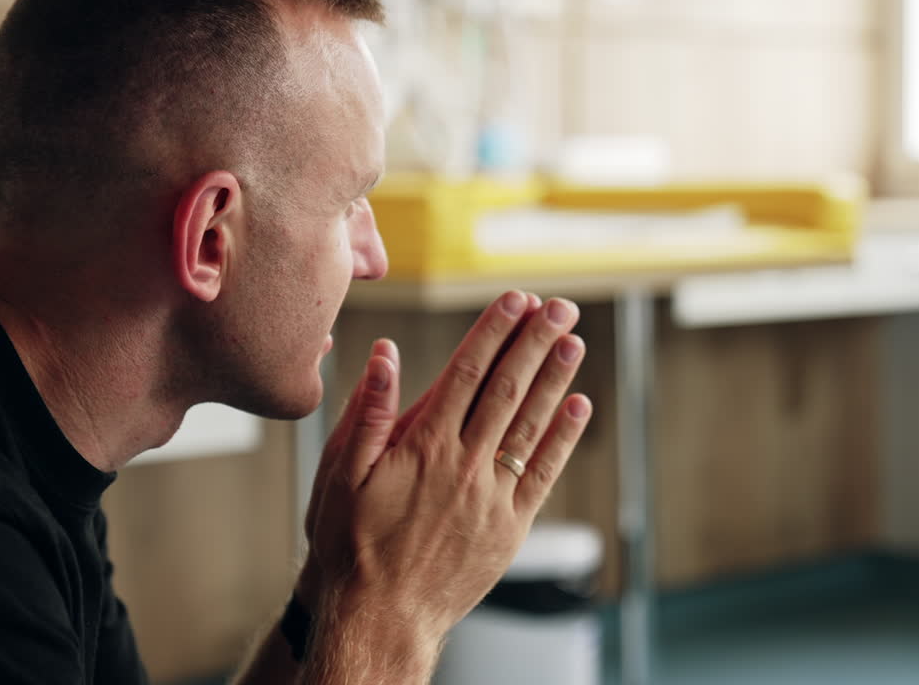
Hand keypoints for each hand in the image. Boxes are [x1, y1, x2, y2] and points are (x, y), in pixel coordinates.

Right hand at [300, 290, 591, 645]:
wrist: (378, 618)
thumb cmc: (350, 547)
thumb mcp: (340, 474)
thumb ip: (369, 412)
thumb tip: (385, 355)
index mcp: (424, 447)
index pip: (467, 373)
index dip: (494, 331)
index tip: (516, 300)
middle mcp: (464, 465)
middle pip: (508, 389)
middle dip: (535, 342)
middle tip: (558, 308)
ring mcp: (491, 498)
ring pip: (531, 425)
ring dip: (555, 379)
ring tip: (573, 341)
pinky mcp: (509, 528)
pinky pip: (543, 474)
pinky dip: (563, 438)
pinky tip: (579, 407)